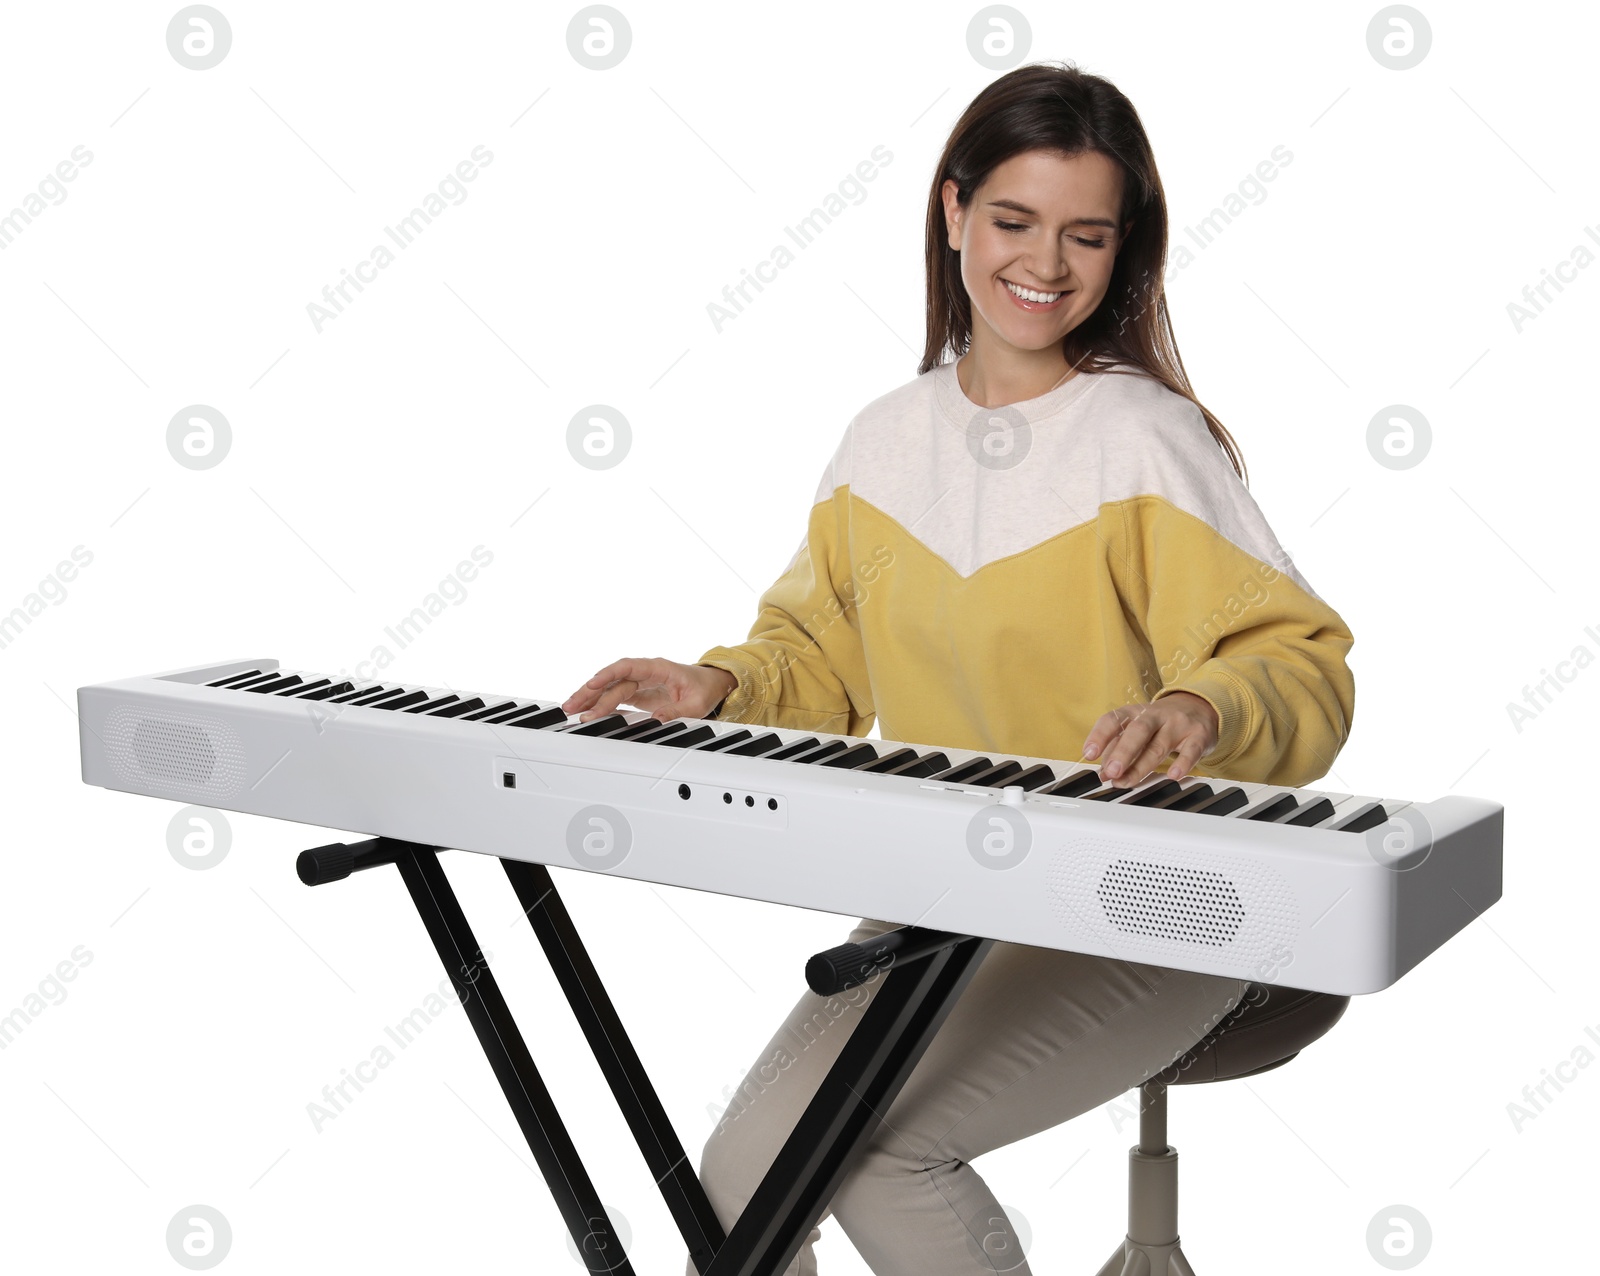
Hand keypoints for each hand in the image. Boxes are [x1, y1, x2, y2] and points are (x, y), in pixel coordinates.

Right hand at [561, 657, 736, 723]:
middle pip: (612, 679)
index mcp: (658, 668)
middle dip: (591, 691)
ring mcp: (640, 683)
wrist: (711, 685)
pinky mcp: (638, 693)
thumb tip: (656, 720)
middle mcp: (645, 673)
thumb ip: (676, 712)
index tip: (592, 683)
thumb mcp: (696, 704)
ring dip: (591, 699)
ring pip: (610, 689)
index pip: (627, 667)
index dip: (608, 674)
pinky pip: (615, 697)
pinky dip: (601, 705)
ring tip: (571, 710)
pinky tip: (588, 712)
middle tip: (572, 705)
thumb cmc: (704, 688)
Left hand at [1082, 691, 1218, 788]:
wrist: (1199, 706)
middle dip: (1122, 752)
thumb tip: (1103, 773)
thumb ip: (1118, 749)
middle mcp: (1155, 715)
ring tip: (1127, 781)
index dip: (1099, 735)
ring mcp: (1178, 724)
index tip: (1089, 753)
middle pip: (1137, 731)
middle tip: (1111, 771)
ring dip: (1141, 766)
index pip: (1114, 719)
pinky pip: (1191, 750)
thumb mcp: (1137, 729)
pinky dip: (1182, 763)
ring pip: (1159, 745)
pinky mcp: (1198, 735)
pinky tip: (1173, 775)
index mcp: (1135, 712)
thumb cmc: (1160, 723)